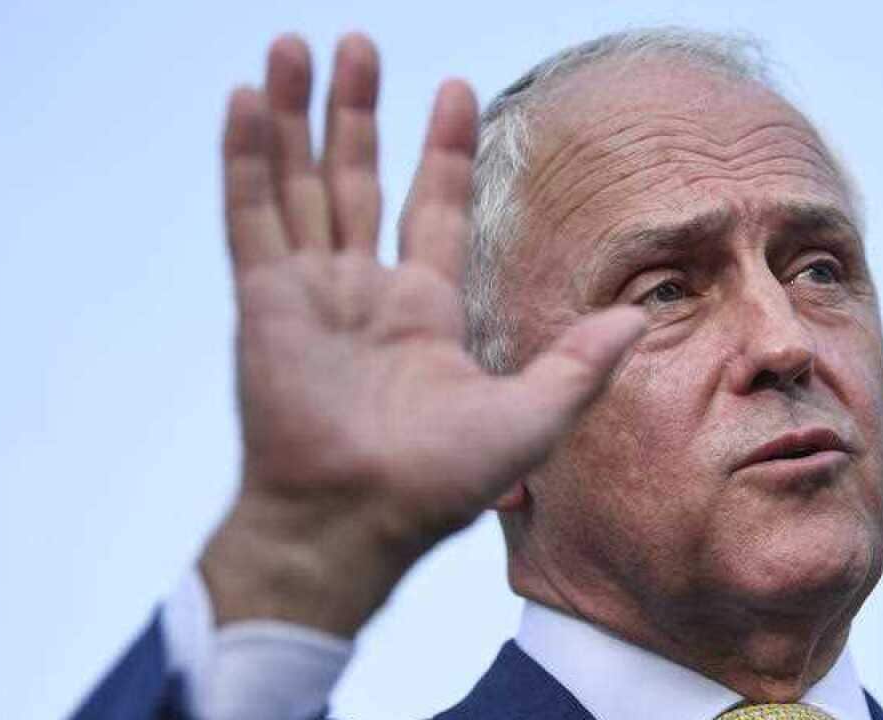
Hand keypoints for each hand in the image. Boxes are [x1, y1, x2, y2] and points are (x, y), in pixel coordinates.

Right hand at [199, 33, 643, 635]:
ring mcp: (311, 291)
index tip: (453, 88)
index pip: (435, 205)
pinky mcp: (264, 302)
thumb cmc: (437, 486)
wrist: (353, 523)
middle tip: (357, 43)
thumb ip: (578, 364)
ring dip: (297, 115)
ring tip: (294, 44)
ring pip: (300, 182)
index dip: (443, 148)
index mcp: (424, 309)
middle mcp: (366, 290)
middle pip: (360, 179)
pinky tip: (247, 98)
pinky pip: (252, 215)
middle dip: (358, 112)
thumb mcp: (527, 419)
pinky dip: (247, 157)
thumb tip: (635, 319)